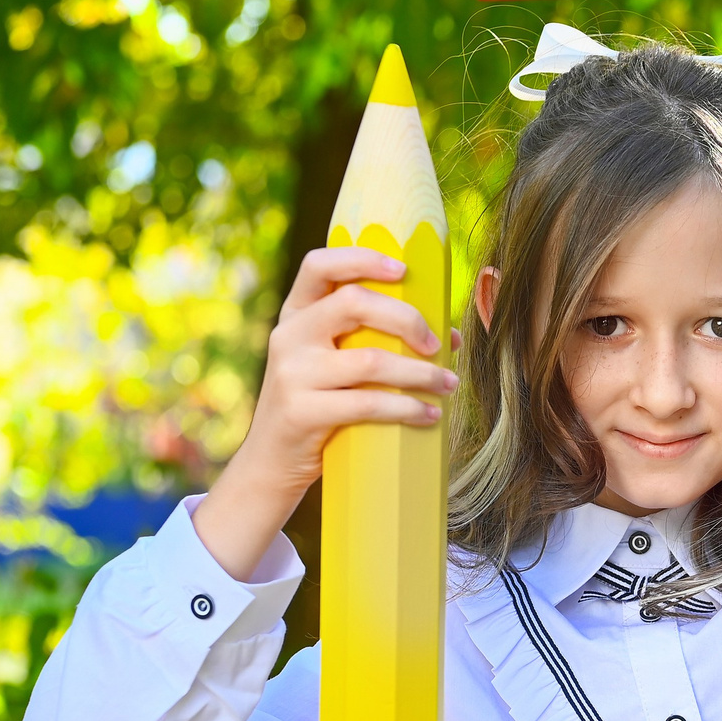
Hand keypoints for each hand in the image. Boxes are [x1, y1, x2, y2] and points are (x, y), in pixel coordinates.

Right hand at [191, 247, 455, 579]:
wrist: (272, 463)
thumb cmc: (319, 405)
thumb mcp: (332, 363)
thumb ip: (374, 340)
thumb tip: (449, 336)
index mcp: (296, 314)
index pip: (319, 265)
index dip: (362, 257)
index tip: (404, 268)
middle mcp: (289, 336)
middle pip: (353, 303)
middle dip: (406, 318)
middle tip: (437, 343)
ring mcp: (292, 374)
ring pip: (369, 360)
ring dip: (420, 372)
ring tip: (448, 384)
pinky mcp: (302, 412)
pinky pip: (367, 404)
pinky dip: (407, 408)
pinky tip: (429, 414)